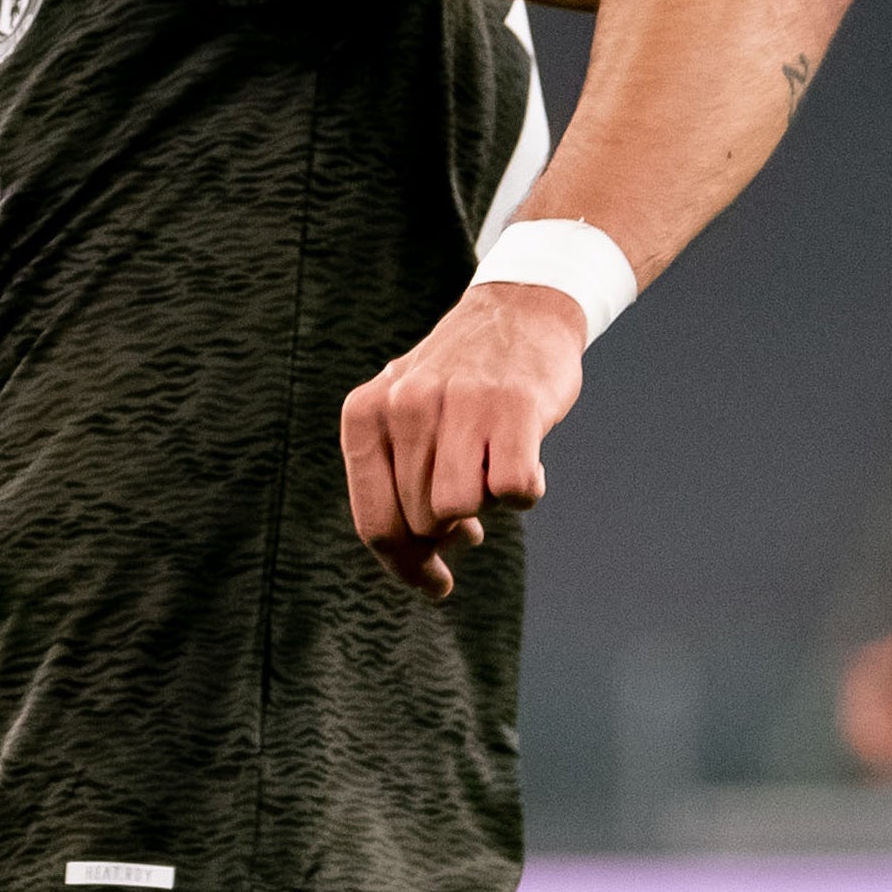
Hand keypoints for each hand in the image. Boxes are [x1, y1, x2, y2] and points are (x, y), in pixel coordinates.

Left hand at [336, 281, 588, 597]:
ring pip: (459, 511)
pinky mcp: (514, 406)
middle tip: (471, 525)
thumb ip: (397, 484)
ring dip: (483, 509)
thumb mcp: (404, 418)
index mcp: (365, 414)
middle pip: (420, 524)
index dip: (406, 567)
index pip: (376, 524)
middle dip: (448, 537)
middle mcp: (405, 405)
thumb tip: (421, 564)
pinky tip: (526, 465)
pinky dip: (524, 491)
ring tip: (490, 477)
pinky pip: (512, 491)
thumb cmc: (460, 381)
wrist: (521, 309)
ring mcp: (459, 403)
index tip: (434, 582)